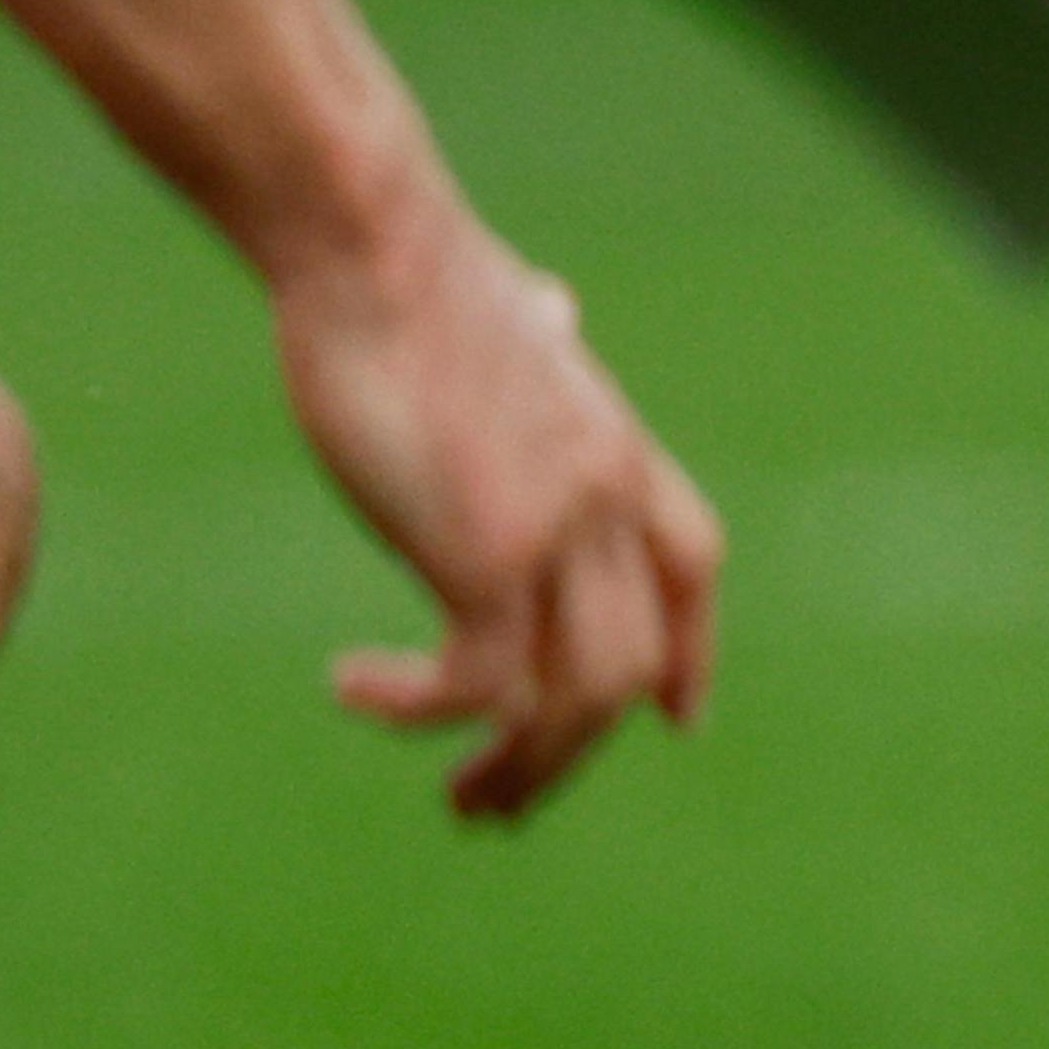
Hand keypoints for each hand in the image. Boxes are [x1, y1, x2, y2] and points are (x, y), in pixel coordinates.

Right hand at [269, 179, 720, 821]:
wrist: (376, 245)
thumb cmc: (418, 277)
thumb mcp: (510, 314)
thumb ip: (540, 332)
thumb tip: (553, 307)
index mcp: (619, 449)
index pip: (693, 569)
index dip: (690, 652)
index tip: (675, 720)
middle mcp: (609, 498)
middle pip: (632, 665)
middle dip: (574, 752)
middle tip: (496, 802)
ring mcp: (559, 527)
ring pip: (575, 699)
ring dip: (517, 767)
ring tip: (457, 799)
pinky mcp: (487, 548)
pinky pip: (481, 681)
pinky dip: (421, 710)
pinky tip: (355, 689)